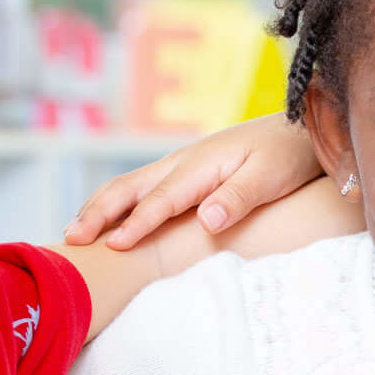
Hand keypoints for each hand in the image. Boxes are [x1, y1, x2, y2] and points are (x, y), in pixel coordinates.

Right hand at [63, 117, 324, 250]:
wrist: (302, 128)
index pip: (160, 201)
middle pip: (130, 188)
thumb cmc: (288, 155)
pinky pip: (143, 188)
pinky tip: (109, 219)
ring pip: (130, 186)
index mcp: (200, 165)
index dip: (136, 224)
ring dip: (100, 207)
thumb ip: (237, 198)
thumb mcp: (270, 177)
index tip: (114, 246)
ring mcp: (182, 166)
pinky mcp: (187, 173)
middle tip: (71, 240)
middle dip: (98, 213)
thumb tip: (205, 221)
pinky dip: (118, 203)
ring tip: (75, 232)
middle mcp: (183, 162)